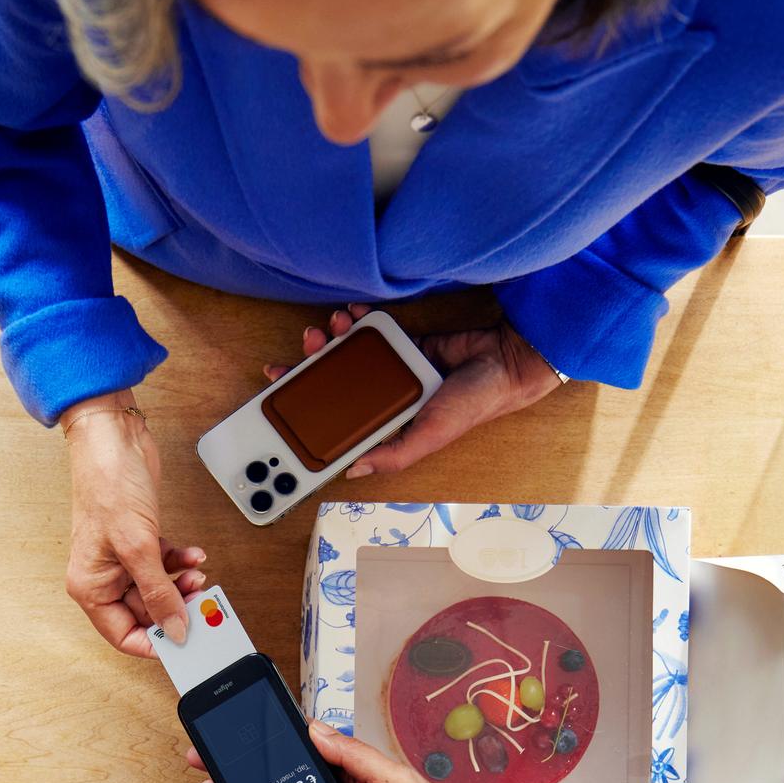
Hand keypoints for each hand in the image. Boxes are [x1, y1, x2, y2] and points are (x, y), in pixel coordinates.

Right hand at [62, 391, 208, 657]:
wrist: (114, 440)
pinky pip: (165, 565)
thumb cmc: (107, 485)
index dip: (154, 641)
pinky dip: (182, 561)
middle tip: (200, 602)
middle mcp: (105, 577)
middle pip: (146, 613)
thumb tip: (174, 629)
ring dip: (182, 584)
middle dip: (175, 606)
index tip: (183, 641)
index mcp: (91, 587)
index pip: (123, 634)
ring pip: (160, 589)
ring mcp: (124, 558)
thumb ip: (158, 593)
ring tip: (197, 574)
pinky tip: (193, 554)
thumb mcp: (138, 548)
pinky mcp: (141, 541)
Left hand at [263, 305, 561, 478]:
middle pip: (336, 381)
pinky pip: (375, 330)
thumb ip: (391, 455)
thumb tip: (350, 470)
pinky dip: (359, 319)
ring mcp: (394, 368)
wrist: (503, 361)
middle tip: (304, 348)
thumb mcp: (428, 437)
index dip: (307, 408)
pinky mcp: (406, 341)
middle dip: (314, 364)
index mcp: (386, 424)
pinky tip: (350, 313)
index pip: (337, 420)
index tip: (280, 392)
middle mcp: (385, 397)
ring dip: (334, 338)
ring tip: (329, 327)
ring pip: (350, 352)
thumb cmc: (471, 406)